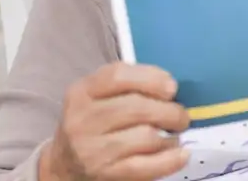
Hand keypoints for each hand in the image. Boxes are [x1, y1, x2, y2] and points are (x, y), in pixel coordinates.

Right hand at [41, 63, 190, 180]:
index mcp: (82, 91)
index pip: (117, 76)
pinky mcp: (105, 174)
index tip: (172, 87)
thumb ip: (128, 85)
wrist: (66, 164)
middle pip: (136, 107)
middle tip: (181, 116)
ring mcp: (92, 150)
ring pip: (145, 136)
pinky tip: (180, 154)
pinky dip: (170, 159)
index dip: (151, 78)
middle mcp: (83, 119)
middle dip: (169, 110)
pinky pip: (146, 166)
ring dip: (170, 136)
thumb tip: (171, 87)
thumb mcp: (98, 96)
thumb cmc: (93, 123)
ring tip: (175, 135)